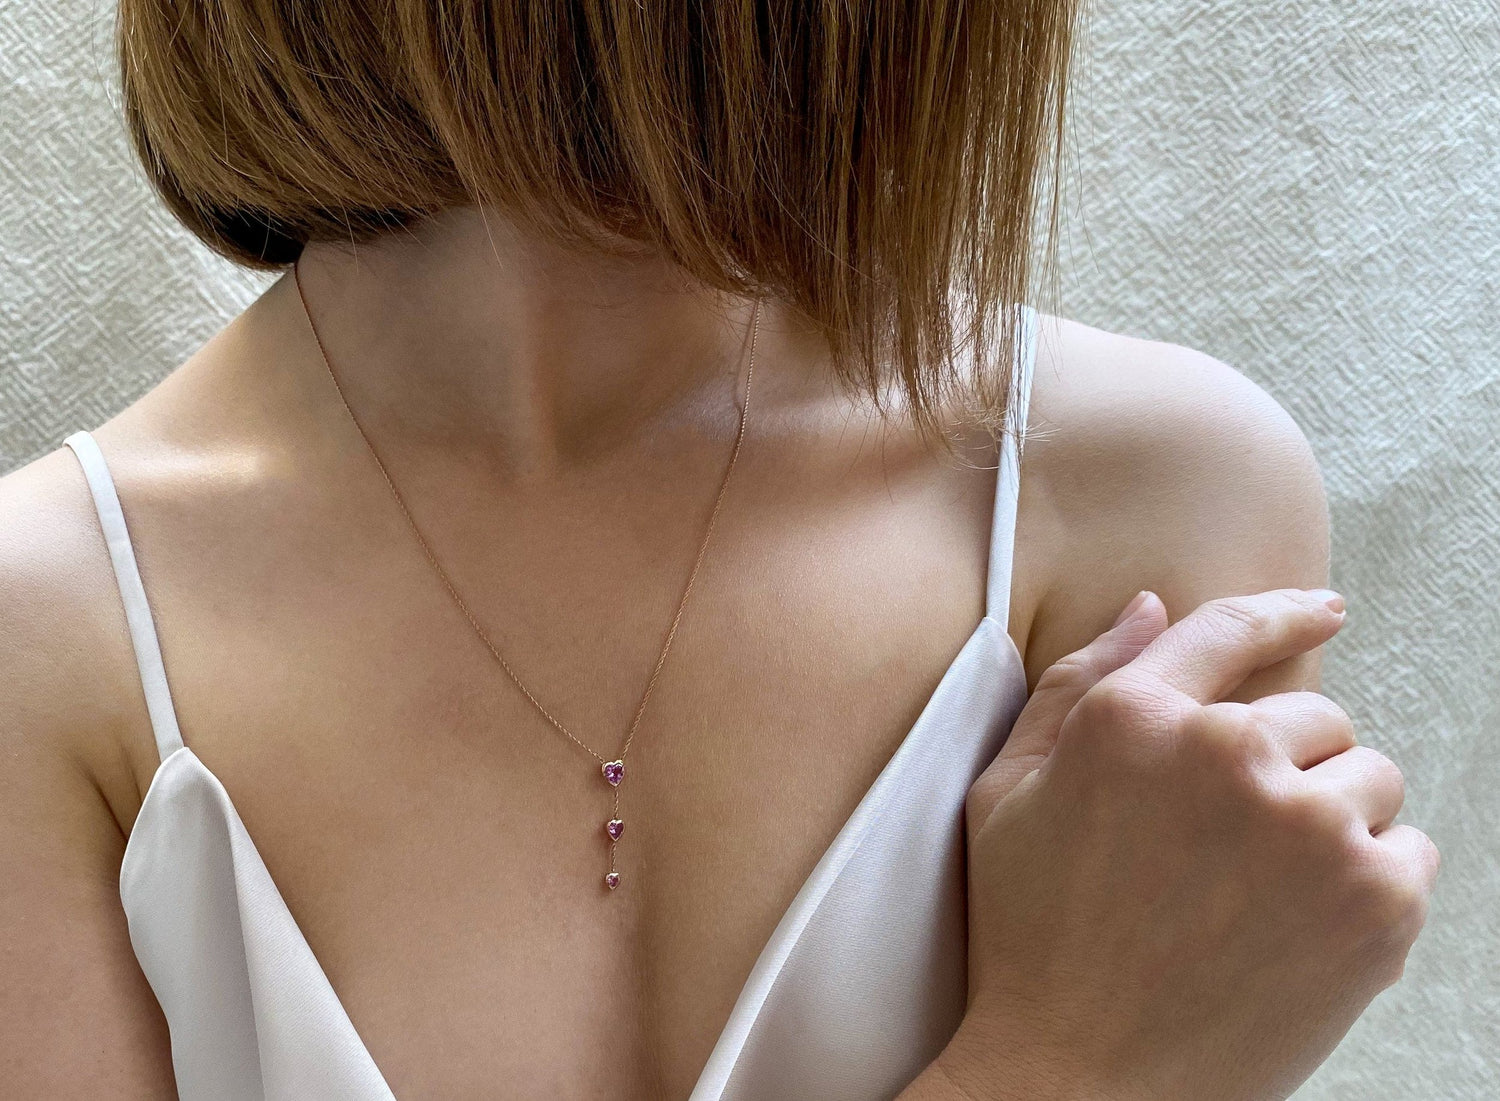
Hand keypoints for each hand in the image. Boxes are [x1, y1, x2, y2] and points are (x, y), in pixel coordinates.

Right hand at [944, 588, 1439, 1100]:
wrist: (1081, 1080)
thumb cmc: (1031, 935)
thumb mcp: (1005, 794)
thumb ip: (1075, 686)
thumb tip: (1151, 608)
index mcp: (1133, 720)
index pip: (1229, 630)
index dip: (1282, 612)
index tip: (1321, 609)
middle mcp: (1228, 756)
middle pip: (1313, 714)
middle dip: (1283, 762)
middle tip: (1231, 840)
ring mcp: (1311, 828)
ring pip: (1369, 777)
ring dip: (1331, 816)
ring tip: (1264, 887)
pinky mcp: (1376, 902)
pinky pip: (1409, 849)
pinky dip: (1371, 877)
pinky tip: (1300, 922)